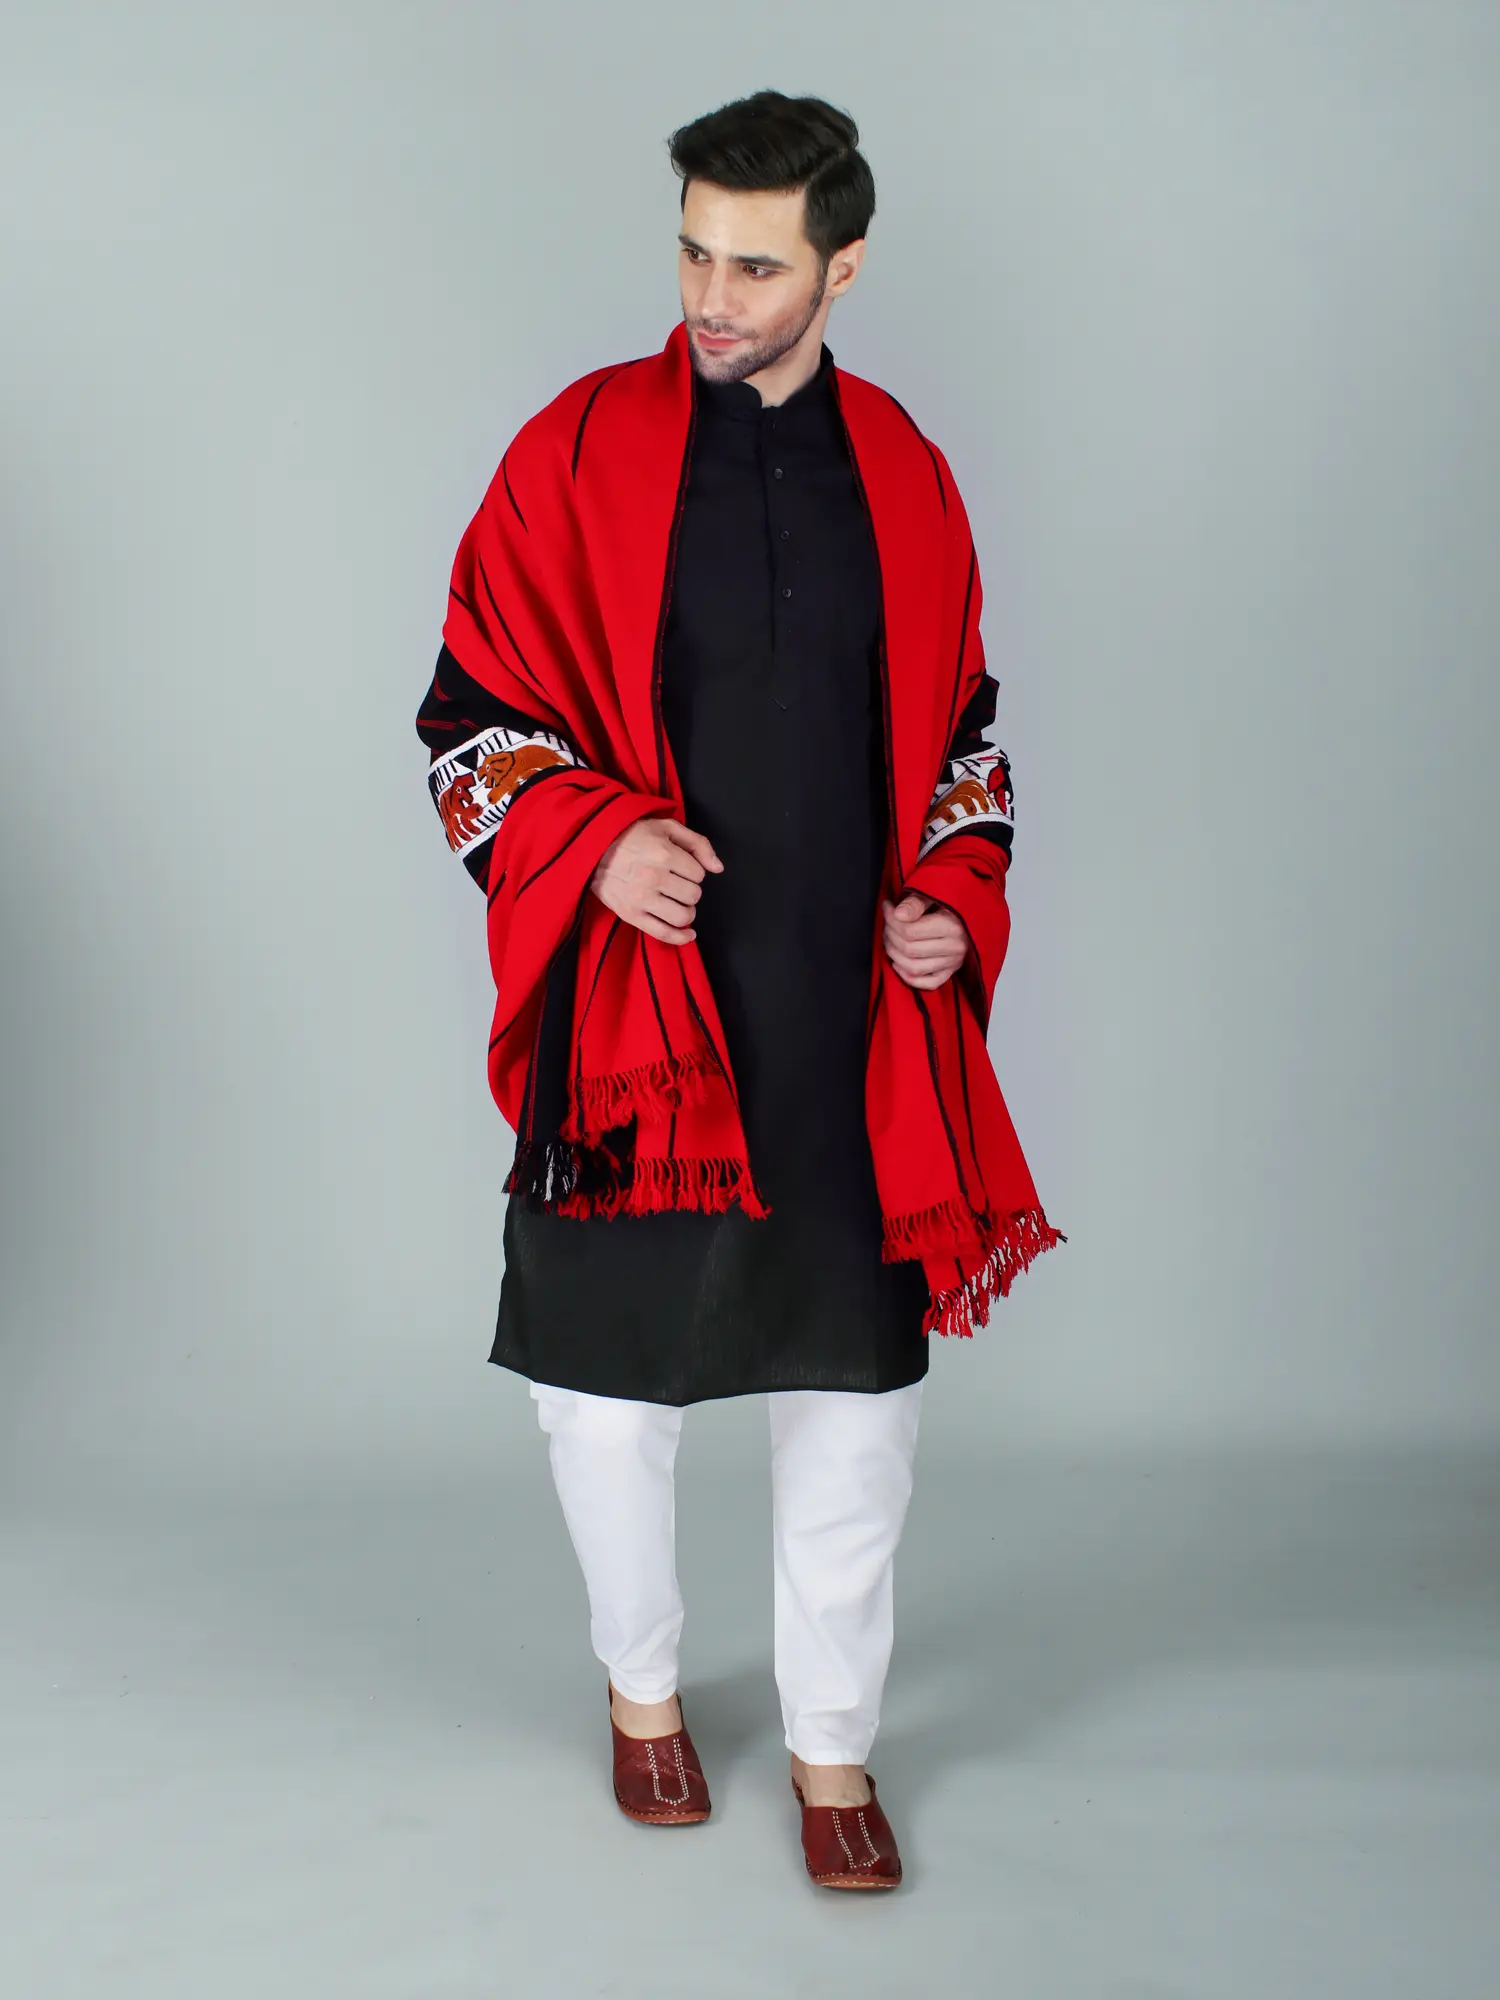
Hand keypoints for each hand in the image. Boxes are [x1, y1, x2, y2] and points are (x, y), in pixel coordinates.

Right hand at [590, 816, 722, 945]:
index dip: (694, 870)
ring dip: (688, 911)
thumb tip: (718, 868)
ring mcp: (642, 899)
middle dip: (690, 889)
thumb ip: (698, 843)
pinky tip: (689, 934)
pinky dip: (681, 937)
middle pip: (693, 895)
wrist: (592, 848)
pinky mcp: (631, 914)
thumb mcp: (666, 827)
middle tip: (678, 883)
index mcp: (664, 853)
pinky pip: (663, 933)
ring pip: (683, 915)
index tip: (681, 867)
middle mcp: (654, 877)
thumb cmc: (631, 835)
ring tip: (680, 903)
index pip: (698, 873)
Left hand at [882, 893, 967, 988]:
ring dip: (894, 956)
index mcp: (952, 927)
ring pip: (914, 968)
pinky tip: (898, 964)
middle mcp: (954, 948)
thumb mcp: (934, 896)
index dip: (891, 920)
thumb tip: (897, 914)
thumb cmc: (948, 903)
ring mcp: (953, 964)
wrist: (970, 916)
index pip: (910, 931)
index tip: (887, 908)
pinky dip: (908, 978)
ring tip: (889, 940)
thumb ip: (915, 903)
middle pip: (909, 949)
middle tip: (886, 924)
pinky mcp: (950, 973)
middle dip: (890, 936)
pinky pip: (927, 984)